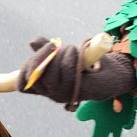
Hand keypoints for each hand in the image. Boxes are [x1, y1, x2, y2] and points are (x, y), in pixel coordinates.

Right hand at [17, 36, 135, 106]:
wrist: (112, 72)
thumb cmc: (85, 63)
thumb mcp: (63, 54)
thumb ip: (48, 50)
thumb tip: (33, 41)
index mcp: (46, 86)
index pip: (24, 84)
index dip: (26, 69)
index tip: (40, 52)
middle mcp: (52, 93)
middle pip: (36, 78)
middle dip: (44, 56)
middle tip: (56, 44)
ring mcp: (65, 94)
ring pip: (51, 77)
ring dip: (60, 57)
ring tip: (71, 48)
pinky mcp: (79, 92)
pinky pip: (68, 76)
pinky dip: (71, 61)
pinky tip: (76, 53)